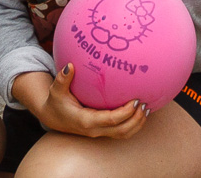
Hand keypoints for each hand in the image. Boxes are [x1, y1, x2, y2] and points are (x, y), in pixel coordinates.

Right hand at [19, 66, 148, 138]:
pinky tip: (140, 112)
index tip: (136, 100)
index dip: (125, 112)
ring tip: (147, 109)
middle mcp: (94, 130)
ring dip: (137, 124)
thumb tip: (70, 66)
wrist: (52, 118)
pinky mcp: (102, 131)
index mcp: (85, 121)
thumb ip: (62, 79)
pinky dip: (133, 125)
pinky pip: (121, 132)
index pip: (111, 120)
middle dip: (136, 119)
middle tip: (145, 104)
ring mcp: (99, 132)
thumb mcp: (56, 91)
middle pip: (121, 131)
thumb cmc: (56, 102)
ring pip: (123, 134)